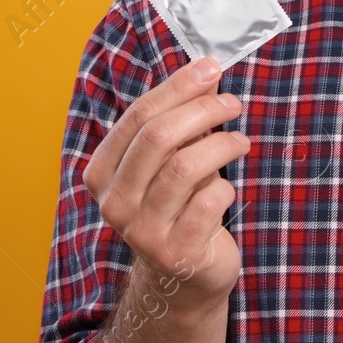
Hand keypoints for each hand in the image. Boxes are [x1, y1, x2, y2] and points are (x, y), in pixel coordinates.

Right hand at [83, 56, 250, 310]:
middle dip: (204, 110)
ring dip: (221, 145)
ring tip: (240, 141)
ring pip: (185, 167)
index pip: (139, 116)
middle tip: (234, 103)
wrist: (184, 275)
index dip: (179, 86)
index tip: (211, 68)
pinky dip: (226, 187)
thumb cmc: (178, 205)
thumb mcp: (171, 160)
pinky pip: (208, 202)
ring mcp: (141, 232)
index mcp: (102, 173)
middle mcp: (114, 203)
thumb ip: (182, 119)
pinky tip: (227, 188)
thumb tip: (207, 71)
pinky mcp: (175, 253)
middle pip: (159, 136)